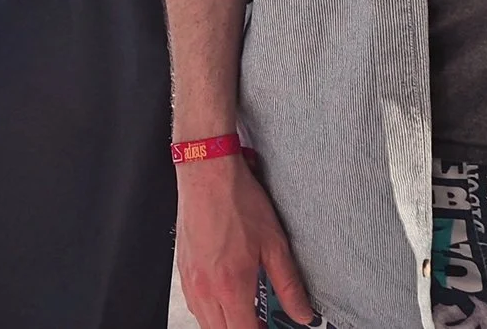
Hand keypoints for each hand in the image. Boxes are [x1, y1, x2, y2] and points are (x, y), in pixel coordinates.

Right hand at [176, 155, 314, 328]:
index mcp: (231, 286)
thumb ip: (289, 284)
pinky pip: (194, 305)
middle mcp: (206, 289)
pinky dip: (210, 311)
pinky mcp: (183, 270)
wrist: (207, 173)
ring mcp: (190, 281)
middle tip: (260, 322)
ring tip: (244, 312)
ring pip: (205, 322)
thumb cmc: (237, 200)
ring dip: (225, 324)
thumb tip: (303, 312)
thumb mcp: (274, 243)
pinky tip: (224, 297)